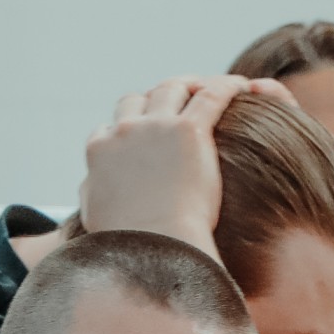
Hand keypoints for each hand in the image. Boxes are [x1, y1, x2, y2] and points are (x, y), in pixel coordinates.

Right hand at [80, 75, 287, 249]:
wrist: (156, 249)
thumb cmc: (128, 245)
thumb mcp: (95, 218)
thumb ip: (92, 194)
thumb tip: (91, 185)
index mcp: (99, 149)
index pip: (112, 125)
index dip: (131, 125)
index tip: (148, 132)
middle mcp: (124, 130)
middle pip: (141, 98)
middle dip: (158, 97)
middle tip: (181, 103)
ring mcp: (157, 127)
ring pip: (173, 87)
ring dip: (190, 84)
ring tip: (210, 88)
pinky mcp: (190, 131)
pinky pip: (211, 95)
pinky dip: (226, 86)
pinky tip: (242, 87)